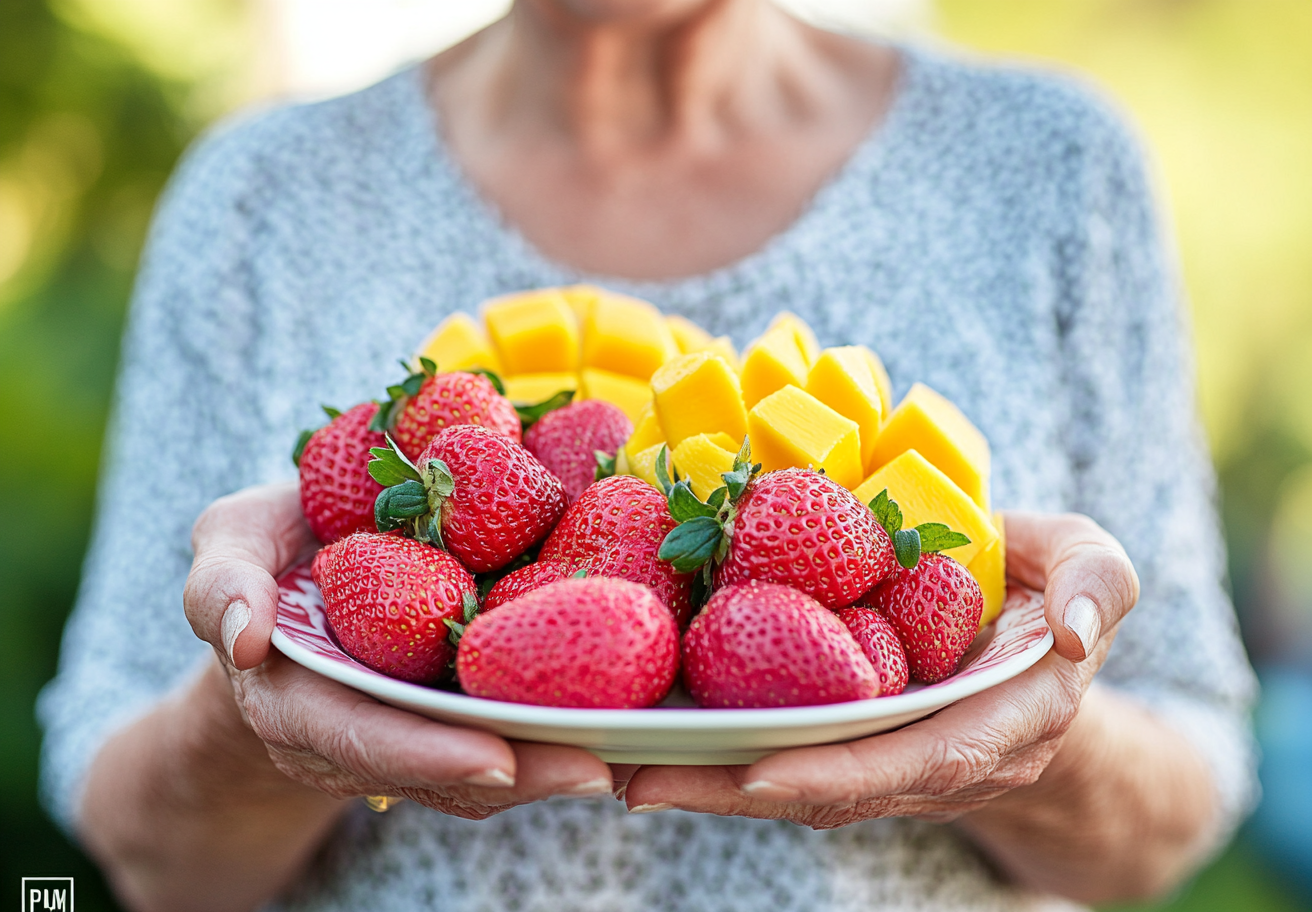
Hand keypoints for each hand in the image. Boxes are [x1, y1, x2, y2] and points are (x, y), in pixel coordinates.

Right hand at [183, 482, 612, 818]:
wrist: (298, 582)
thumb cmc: (266, 560)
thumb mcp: (228, 546)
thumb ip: (220, 583)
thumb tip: (245, 635)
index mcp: (302, 702)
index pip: (361, 739)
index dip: (424, 756)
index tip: (495, 760)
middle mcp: (365, 732)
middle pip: (443, 771)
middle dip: (519, 775)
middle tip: (597, 767)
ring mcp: (416, 726)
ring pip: (487, 765)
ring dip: (555, 763)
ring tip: (629, 752)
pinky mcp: (458, 706)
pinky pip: (507, 725)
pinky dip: (558, 727)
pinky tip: (622, 717)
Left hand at [619, 511, 1139, 826]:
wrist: (1028, 637)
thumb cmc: (1049, 589)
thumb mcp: (1091, 564)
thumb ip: (1099, 585)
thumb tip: (1074, 634)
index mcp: (996, 719)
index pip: (918, 760)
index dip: (843, 774)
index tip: (762, 774)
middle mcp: (934, 755)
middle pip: (831, 789)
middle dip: (736, 792)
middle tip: (639, 780)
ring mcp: (885, 755)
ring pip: (792, 782)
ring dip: (707, 782)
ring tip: (618, 763)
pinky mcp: (844, 735)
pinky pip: (780, 749)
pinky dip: (716, 751)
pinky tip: (648, 733)